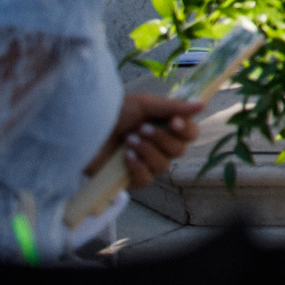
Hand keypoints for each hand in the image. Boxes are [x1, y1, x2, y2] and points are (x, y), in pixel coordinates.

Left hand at [87, 93, 203, 189]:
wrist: (82, 129)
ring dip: (147, 151)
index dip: (186, 130)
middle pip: (180, 151)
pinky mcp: (130, 179)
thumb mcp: (143, 104)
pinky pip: (146, 179)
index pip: (190, 134)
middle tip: (141, 129)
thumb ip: (173, 107)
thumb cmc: (112, 112)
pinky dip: (138, 167)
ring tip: (128, 140)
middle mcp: (158, 146)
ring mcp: (145, 163)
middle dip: (161, 139)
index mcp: (164, 126)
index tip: (173, 122)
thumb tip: (202, 104)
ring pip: (164, 166)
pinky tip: (126, 157)